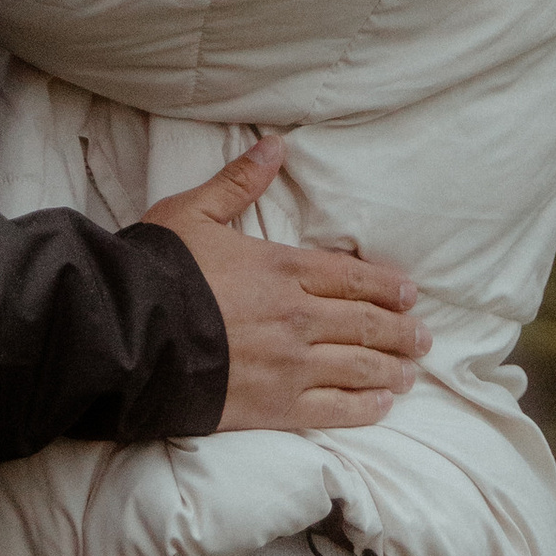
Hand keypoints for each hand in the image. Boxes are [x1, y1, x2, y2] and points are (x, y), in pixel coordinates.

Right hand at [146, 137, 428, 433]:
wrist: (132, 335)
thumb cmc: (159, 271)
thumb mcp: (194, 213)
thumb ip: (238, 182)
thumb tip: (275, 145)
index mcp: (282, 268)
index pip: (351, 278)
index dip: (385, 286)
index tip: (409, 294)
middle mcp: (297, 317)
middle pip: (365, 324)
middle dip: (400, 332)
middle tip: (423, 338)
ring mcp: (290, 364)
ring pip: (358, 368)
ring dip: (391, 370)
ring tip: (409, 373)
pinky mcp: (275, 407)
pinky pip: (333, 410)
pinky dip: (363, 408)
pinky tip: (380, 405)